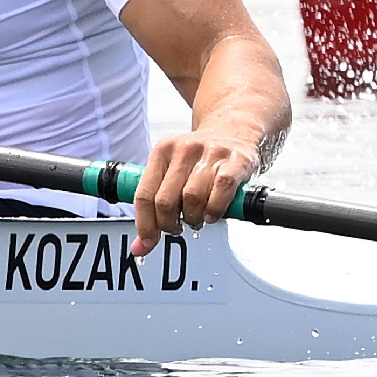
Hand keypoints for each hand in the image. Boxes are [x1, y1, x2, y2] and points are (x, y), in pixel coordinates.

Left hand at [130, 126, 260, 256]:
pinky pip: (221, 190)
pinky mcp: (236, 160)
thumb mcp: (172, 173)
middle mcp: (185, 148)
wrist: (235, 129)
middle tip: (178, 227)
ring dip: (193, 219)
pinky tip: (212, 213)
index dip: (146, 224)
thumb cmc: (201, 159)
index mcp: (162, 151)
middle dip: (170, 224)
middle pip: (165, 200)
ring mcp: (211, 153)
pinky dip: (215, 209)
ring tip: (197, 219)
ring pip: (192, 198)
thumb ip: (153, 208)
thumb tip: (141, 247)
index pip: (144, 195)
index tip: (149, 240)